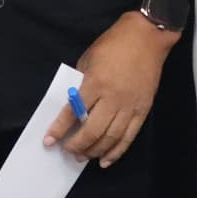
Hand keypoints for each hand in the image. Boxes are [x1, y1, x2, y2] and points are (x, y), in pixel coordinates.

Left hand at [50, 11, 175, 167]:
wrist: (147, 36)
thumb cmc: (114, 43)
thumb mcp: (89, 58)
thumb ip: (82, 82)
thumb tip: (74, 105)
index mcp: (96, 83)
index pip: (73, 112)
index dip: (59, 129)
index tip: (49, 141)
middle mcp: (113, 98)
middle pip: (92, 131)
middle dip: (77, 145)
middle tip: (68, 151)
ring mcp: (130, 106)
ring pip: (111, 138)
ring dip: (94, 151)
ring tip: (83, 157)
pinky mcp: (143, 109)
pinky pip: (129, 136)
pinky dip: (117, 152)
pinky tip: (106, 161)